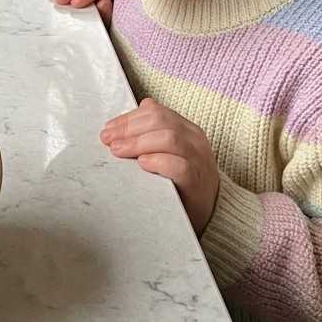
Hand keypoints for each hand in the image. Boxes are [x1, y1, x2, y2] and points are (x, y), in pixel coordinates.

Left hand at [100, 98, 220, 235]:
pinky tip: (142, 164)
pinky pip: (179, 166)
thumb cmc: (183, 184)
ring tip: (118, 151)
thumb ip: (156, 132)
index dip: (129, 118)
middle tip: (108, 141)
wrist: (213, 215)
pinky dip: (157, 161)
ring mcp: (199, 160)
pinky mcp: (198, 182)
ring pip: (169, 138)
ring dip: (137, 143)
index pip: (156, 112)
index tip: (108, 130)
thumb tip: (141, 106)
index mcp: (187, 130)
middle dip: (129, 128)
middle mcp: (195, 141)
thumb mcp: (171, 154)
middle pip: (160, 120)